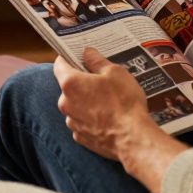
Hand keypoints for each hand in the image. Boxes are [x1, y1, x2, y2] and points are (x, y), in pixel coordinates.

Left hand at [54, 49, 186, 192]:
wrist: (132, 139)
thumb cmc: (124, 103)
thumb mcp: (115, 72)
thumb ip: (96, 61)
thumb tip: (87, 53)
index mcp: (70, 83)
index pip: (59, 64)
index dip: (69, 58)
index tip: (79, 56)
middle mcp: (65, 103)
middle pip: (69, 86)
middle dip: (82, 82)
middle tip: (102, 80)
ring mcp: (72, 122)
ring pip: (75, 105)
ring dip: (86, 101)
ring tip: (109, 101)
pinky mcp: (80, 137)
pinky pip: (82, 121)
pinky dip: (91, 118)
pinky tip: (107, 117)